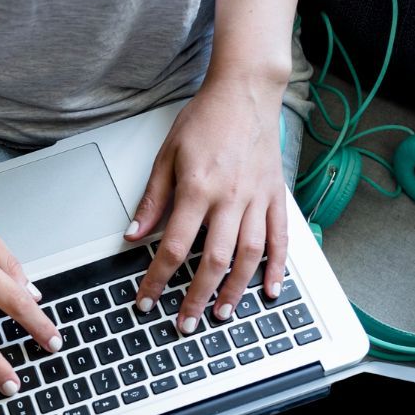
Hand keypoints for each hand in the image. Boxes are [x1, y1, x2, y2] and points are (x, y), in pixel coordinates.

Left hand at [126, 80, 288, 332]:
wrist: (245, 92)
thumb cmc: (206, 119)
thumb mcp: (167, 155)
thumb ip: (152, 199)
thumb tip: (135, 234)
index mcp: (197, 189)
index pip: (174, 247)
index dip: (158, 279)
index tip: (147, 299)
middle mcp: (230, 198)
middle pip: (213, 260)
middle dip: (196, 297)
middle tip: (185, 323)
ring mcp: (257, 199)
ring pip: (249, 256)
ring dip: (235, 290)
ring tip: (222, 313)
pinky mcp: (276, 196)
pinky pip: (280, 238)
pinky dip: (276, 267)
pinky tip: (269, 290)